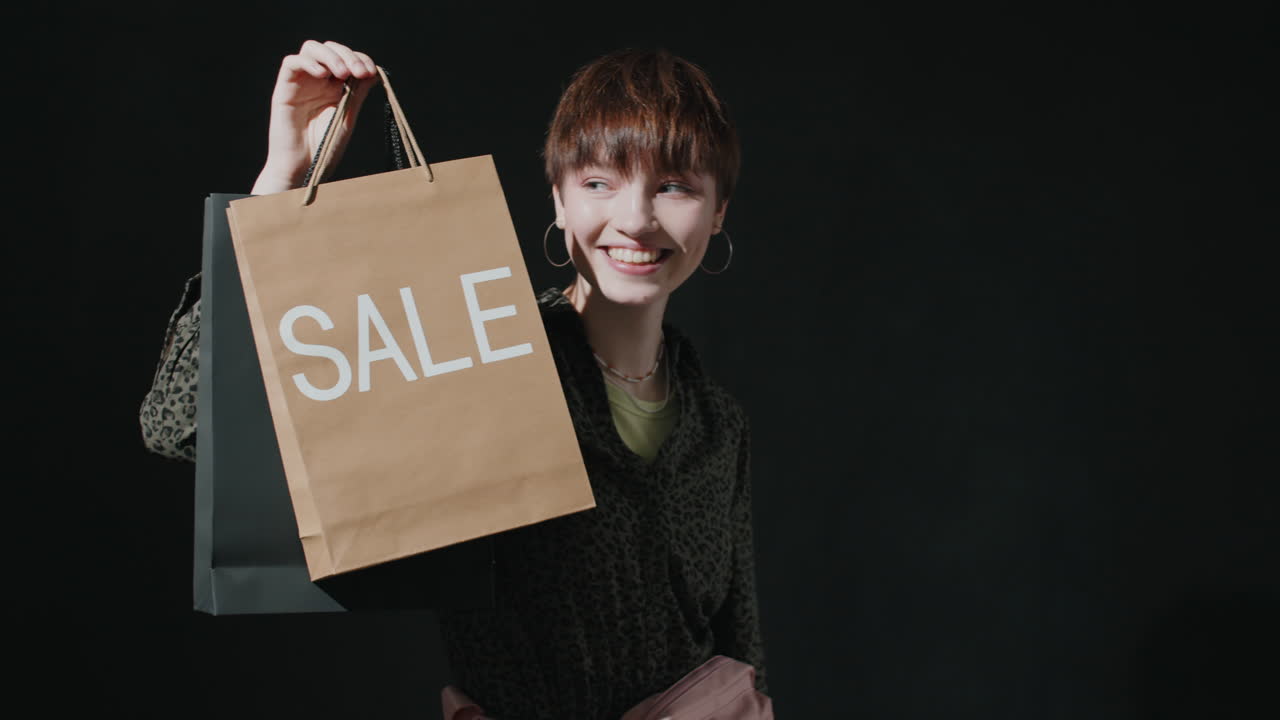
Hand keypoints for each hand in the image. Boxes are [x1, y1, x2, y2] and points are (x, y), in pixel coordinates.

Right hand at [251, 40, 379, 193]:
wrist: (304, 168)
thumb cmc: (325, 148)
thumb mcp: (347, 117)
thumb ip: (357, 93)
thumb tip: (374, 72)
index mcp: (336, 87)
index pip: (347, 59)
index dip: (360, 59)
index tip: (370, 71)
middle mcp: (318, 81)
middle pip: (330, 49)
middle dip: (347, 55)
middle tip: (359, 71)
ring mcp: (301, 83)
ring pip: (311, 49)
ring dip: (330, 55)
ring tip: (342, 73)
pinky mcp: (285, 89)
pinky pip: (291, 63)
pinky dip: (308, 62)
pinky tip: (322, 75)